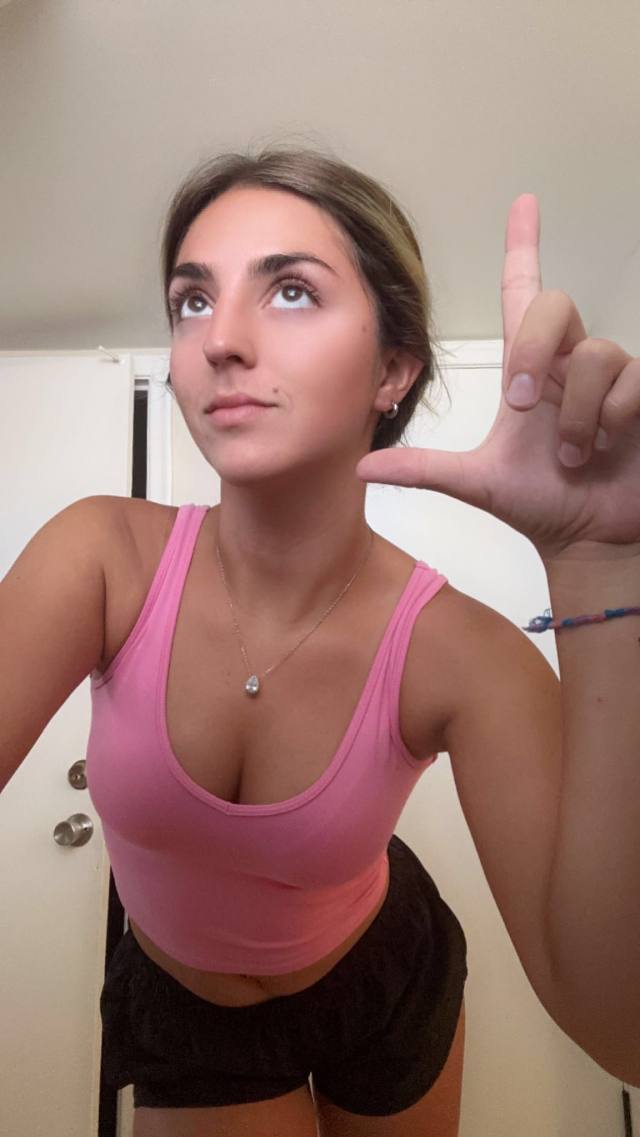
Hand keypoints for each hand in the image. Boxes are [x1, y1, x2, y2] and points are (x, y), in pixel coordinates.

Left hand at [356, 194, 639, 561]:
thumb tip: (361, 467)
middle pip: (556, 307)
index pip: (524, 293)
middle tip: (521, 406)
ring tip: (571, 456)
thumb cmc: (543, 503)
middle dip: (535, 354)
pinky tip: (604, 449)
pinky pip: (630, 382)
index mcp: (530, 369)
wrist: (588, 539)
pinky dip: (609, 420)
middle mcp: (571, 362)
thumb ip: (422, 469)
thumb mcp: (477, 483)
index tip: (523, 204)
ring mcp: (612, 378)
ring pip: (595, 356)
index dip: (523, 247)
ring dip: (573, 415)